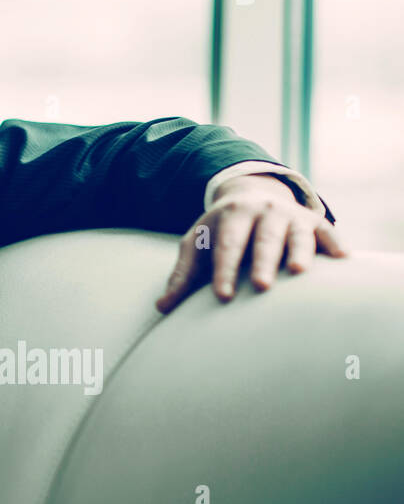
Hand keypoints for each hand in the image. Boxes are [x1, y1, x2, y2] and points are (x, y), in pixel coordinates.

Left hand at [156, 174, 347, 313]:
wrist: (250, 195)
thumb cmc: (219, 231)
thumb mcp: (198, 244)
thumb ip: (183, 275)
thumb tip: (161, 307)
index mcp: (230, 215)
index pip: (226, 245)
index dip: (224, 269)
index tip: (223, 295)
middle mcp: (262, 211)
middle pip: (262, 238)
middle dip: (262, 261)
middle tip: (261, 286)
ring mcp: (290, 215)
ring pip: (295, 233)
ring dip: (298, 250)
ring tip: (298, 270)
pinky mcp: (314, 222)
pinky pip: (327, 232)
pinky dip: (334, 243)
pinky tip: (342, 259)